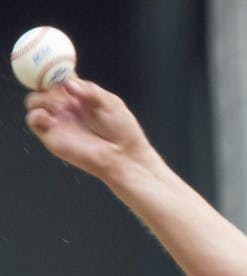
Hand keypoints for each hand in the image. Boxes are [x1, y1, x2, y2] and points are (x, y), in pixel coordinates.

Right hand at [24, 78, 154, 180]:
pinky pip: (33, 119)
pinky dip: (36, 114)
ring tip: (61, 106)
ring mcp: (57, 120)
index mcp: (80, 95)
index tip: (52, 58)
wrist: (124, 156)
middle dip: (41, 79)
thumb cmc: (122, 130)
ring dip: (42, 97)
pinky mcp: (52, 136)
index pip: (59, 74)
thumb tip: (67, 82)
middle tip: (50, 80)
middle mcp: (65, 105)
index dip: (53, 65)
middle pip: (42, 84)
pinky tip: (52, 118)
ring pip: (34, 99)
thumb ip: (89, 91)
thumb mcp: (110, 103)